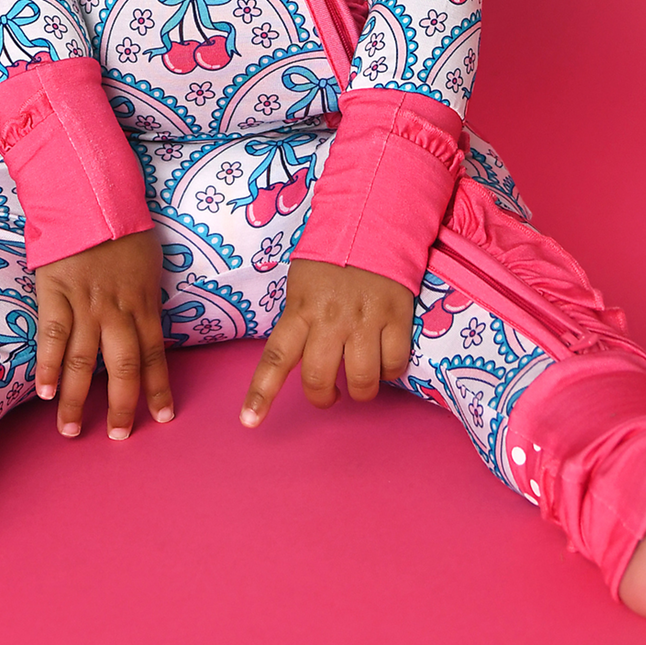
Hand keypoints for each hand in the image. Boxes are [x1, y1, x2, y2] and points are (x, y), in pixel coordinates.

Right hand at [34, 228, 172, 439]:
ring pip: (82, 361)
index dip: (159, 387)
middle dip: (121, 406)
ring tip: (70, 430)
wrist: (91, 196)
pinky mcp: (55, 293)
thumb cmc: (123, 228)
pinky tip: (43, 391)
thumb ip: (146, 297)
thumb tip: (149, 327)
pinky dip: (47, 366)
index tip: (162, 416)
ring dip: (75, 399)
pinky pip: (51, 335)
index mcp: (143, 301)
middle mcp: (116, 309)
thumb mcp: (150, 262)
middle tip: (117, 436)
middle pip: (121, 367)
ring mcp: (84, 303)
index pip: (155, 353)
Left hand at [240, 258, 413, 426]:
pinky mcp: (396, 318)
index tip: (249, 422)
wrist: (372, 222)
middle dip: (322, 397)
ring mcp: (364, 320)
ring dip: (360, 390)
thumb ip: (297, 319)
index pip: (276, 357)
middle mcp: (330, 319)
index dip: (261, 393)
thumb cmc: (331, 258)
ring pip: (361, 380)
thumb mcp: (301, 284)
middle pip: (319, 378)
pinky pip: (394, 364)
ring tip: (359, 381)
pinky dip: (390, 371)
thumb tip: (294, 355)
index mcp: (300, 309)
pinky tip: (384, 360)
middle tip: (327, 393)